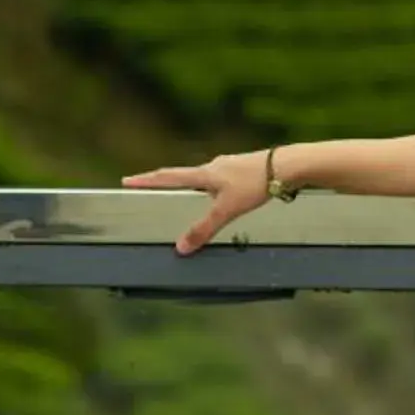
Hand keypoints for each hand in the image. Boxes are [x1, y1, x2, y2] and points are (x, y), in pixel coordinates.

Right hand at [120, 150, 270, 253]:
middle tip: (149, 185)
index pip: (168, 177)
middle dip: (165, 181)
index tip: (128, 179)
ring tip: (184, 194)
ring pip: (204, 177)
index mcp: (204, 174)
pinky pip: (219, 179)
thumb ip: (204, 229)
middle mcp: (213, 166)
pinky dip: (211, 187)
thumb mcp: (227, 210)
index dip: (147, 180)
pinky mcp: (242, 169)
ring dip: (191, 185)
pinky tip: (220, 195)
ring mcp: (228, 166)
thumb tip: (181, 247)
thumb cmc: (256, 183)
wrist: (286, 166)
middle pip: (183, 175)